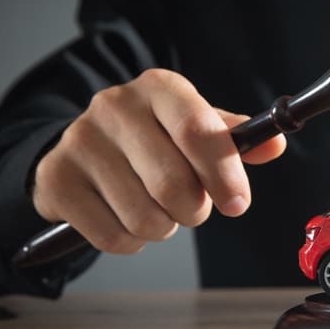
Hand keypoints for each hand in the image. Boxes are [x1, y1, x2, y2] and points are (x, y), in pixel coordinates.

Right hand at [31, 68, 285, 253]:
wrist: (83, 150)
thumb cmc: (155, 140)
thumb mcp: (195, 127)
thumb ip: (235, 138)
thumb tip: (273, 145)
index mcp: (160, 87)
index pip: (198, 131)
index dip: (223, 174)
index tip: (237, 204)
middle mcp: (115, 105)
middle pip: (173, 185)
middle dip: (193, 210)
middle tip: (191, 208)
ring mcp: (79, 141)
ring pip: (145, 218)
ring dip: (162, 227)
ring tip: (155, 208)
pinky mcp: (55, 179)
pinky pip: (113, 237)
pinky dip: (130, 241)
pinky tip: (124, 218)